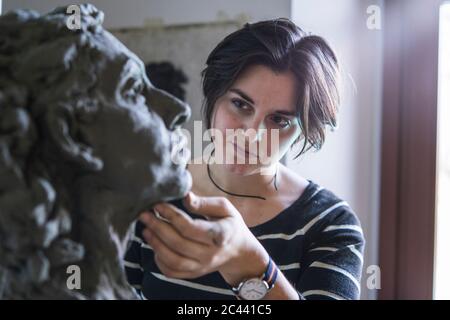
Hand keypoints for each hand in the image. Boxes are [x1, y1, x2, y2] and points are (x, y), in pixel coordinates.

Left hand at [139, 192, 268, 284]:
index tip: (158, 205)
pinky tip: (155, 246)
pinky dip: (160, 261)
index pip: (190, 228)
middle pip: (179, 243)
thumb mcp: (225, 208)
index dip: (171, 215)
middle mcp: (211, 254)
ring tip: (146, 230)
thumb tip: (185, 195)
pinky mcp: (194, 274)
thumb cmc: (230, 224)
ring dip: (156, 245)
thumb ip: (205, 203)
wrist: (239, 251)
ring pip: (174, 260)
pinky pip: (172, 272)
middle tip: (144, 215)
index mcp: (221, 235)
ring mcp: (202, 266)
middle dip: (158, 228)